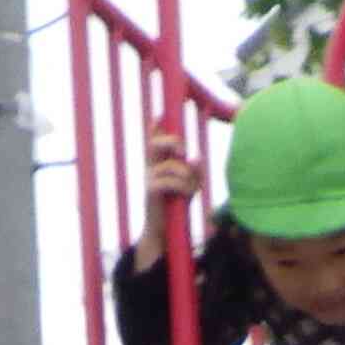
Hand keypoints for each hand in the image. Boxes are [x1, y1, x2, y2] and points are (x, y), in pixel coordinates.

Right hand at [132, 129, 201, 266]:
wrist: (164, 231)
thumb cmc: (177, 205)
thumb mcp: (191, 186)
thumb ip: (196, 172)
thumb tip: (195, 158)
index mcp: (159, 162)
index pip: (154, 140)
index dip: (155, 126)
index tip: (159, 113)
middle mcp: (151, 167)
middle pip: (156, 144)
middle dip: (172, 142)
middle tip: (183, 152)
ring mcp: (149, 178)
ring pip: (171, 166)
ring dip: (186, 177)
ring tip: (190, 190)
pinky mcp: (150, 191)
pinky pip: (170, 181)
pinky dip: (183, 187)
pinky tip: (186, 196)